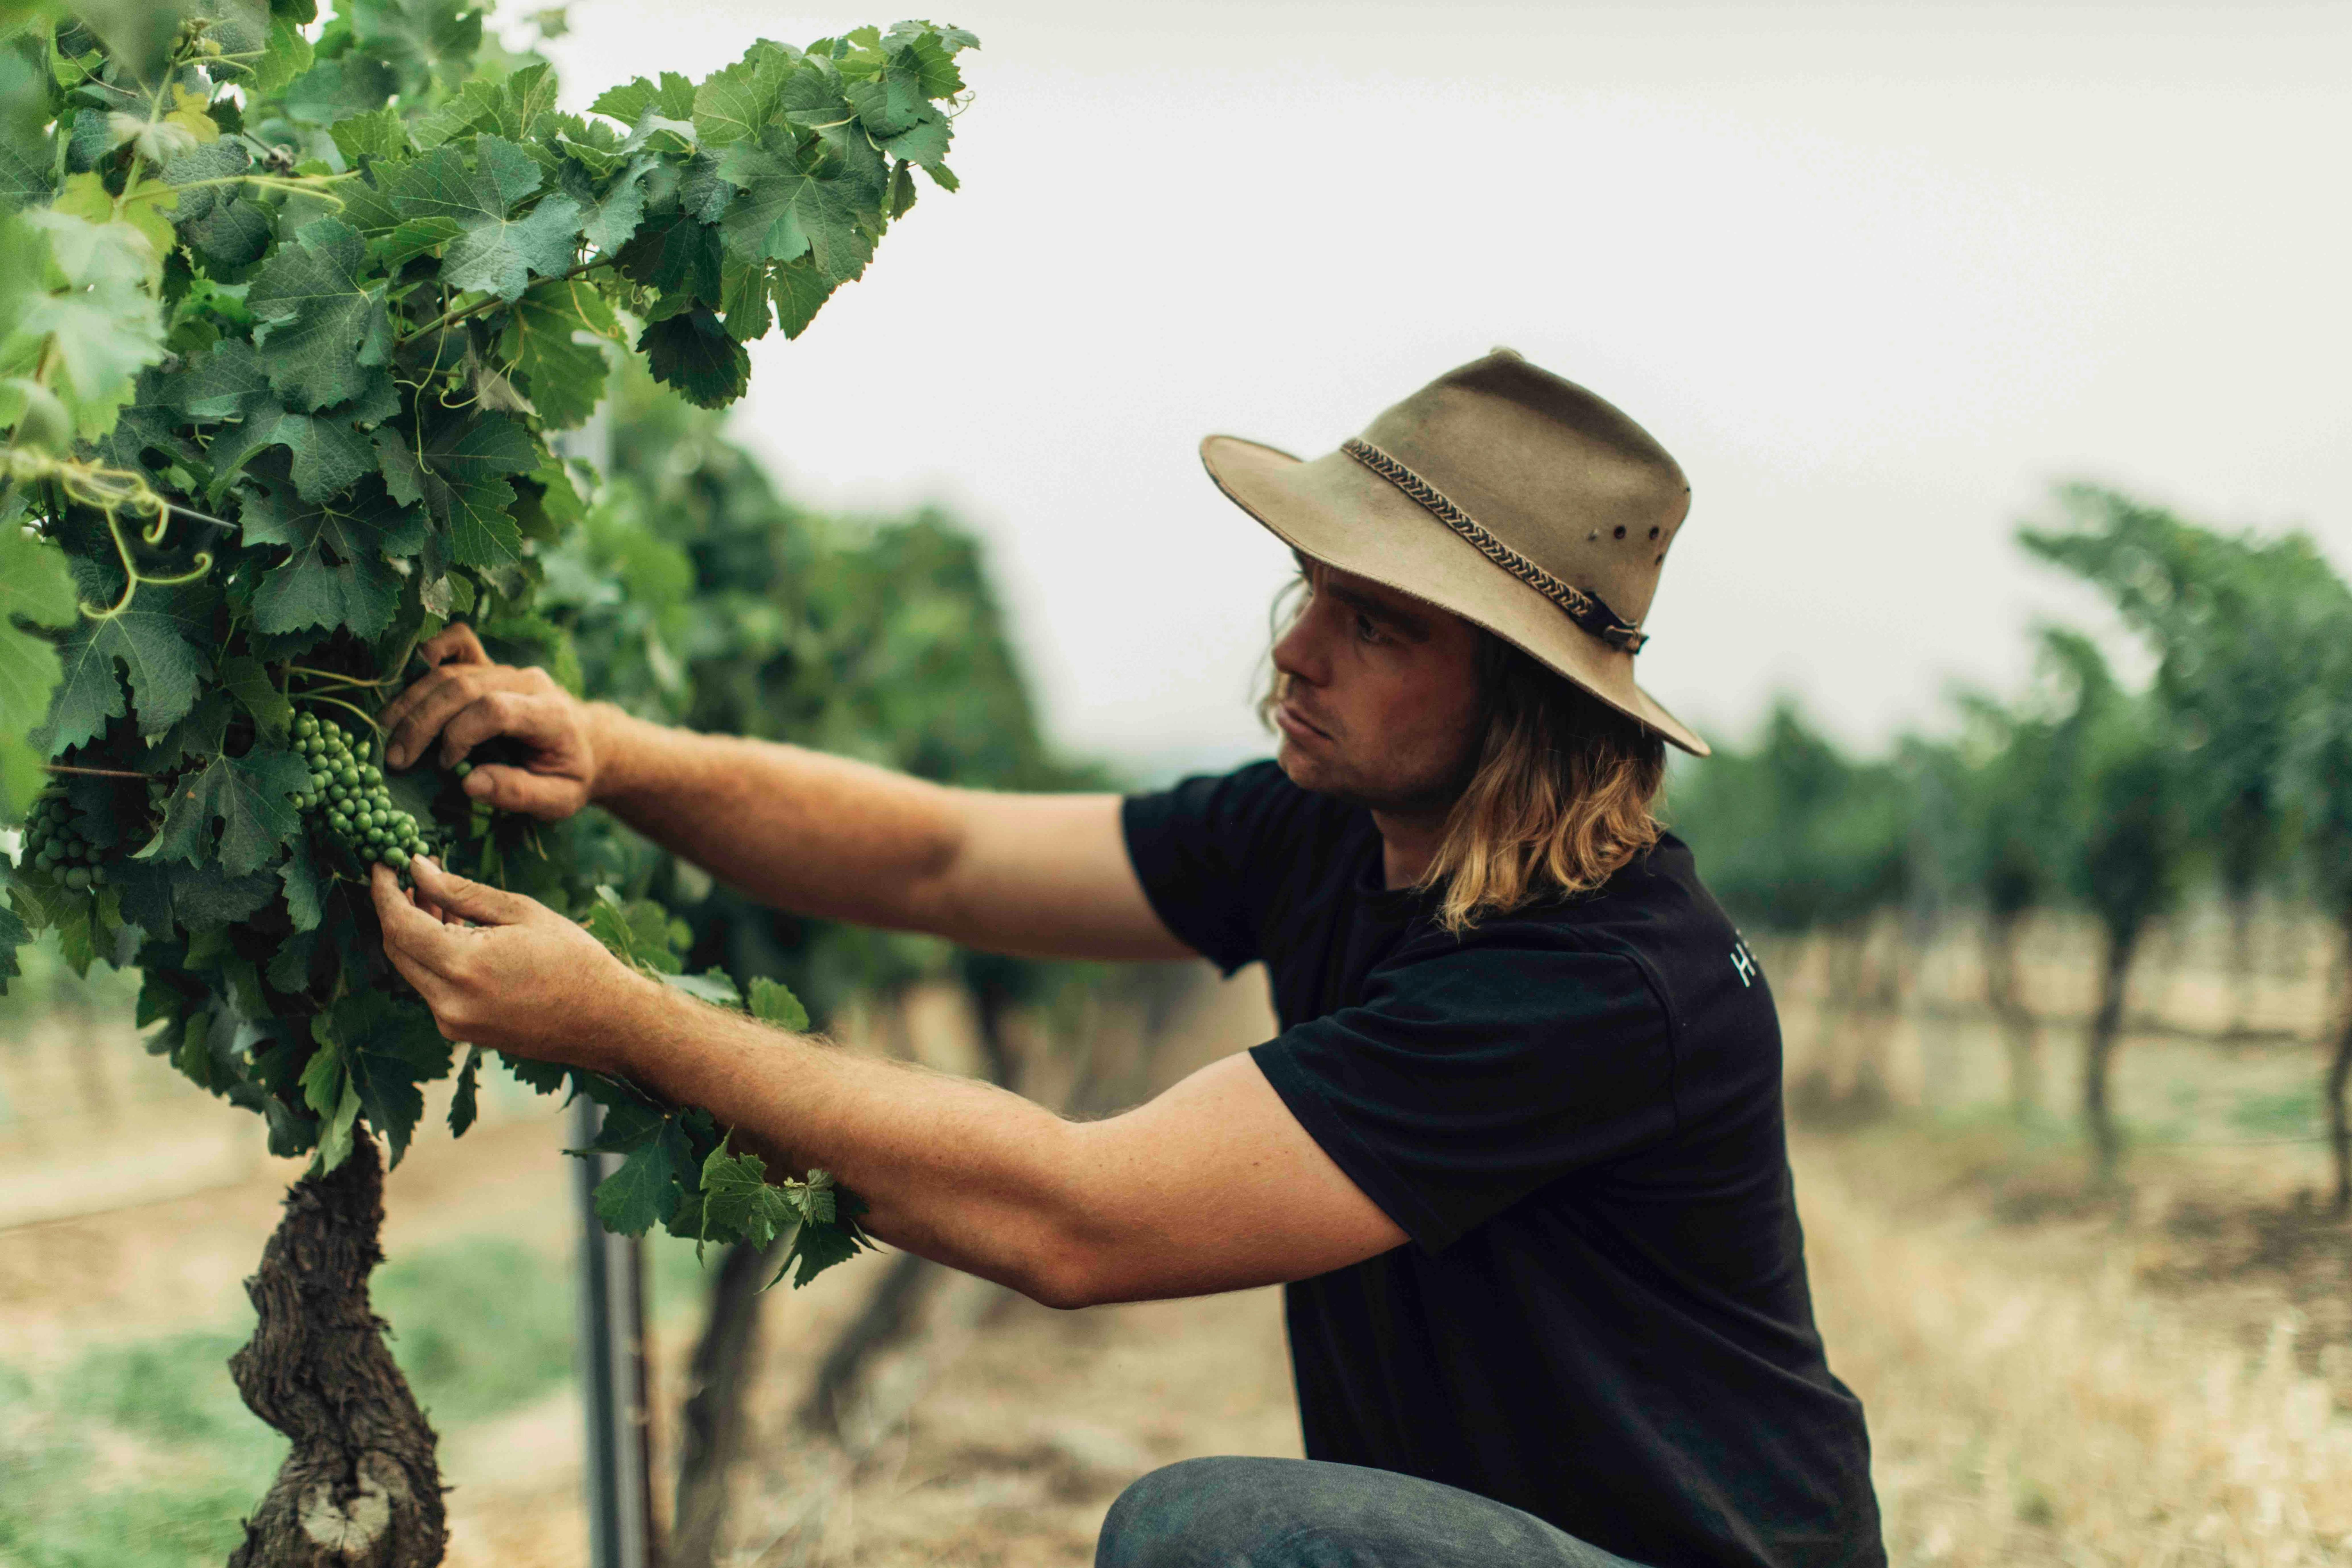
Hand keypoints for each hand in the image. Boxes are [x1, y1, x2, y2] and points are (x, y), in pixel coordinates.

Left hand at [370, 856, 657, 1072]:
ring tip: (440, 900)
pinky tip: (457, 933)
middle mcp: (448, 1002)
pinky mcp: (461, 1031)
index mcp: (464, 966)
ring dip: (416, 932)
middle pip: (396, 948)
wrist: (606, 1022)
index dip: (384, 890)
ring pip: (411, 968)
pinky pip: (431, 987)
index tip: (383, 863)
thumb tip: (418, 868)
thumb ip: (462, 892)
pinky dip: (434, 957)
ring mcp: (452, 1022)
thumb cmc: (575, 961)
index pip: (399, 924)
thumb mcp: (521, 912)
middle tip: (412, 877)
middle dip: (397, 909)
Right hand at [379, 624, 605, 819]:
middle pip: (464, 687)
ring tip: (387, 734)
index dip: (461, 734)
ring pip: (451, 672)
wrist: (587, 743)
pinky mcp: (490, 667)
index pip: (495, 709)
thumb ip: (518, 793)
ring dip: (413, 702)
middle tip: (395, 758)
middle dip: (423, 722)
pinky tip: (406, 678)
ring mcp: (507, 669)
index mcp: (550, 714)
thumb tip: (469, 783)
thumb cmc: (569, 774)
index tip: (447, 766)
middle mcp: (527, 682)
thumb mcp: (558, 799)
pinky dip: (431, 652)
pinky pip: (459, 644)